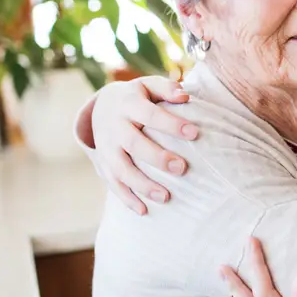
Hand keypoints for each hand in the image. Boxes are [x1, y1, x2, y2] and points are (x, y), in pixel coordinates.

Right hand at [91, 77, 197, 214]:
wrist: (102, 107)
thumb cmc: (139, 97)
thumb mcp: (149, 85)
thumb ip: (166, 89)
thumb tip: (186, 96)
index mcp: (128, 104)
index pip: (150, 114)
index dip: (171, 124)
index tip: (195, 133)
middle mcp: (115, 127)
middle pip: (134, 144)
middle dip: (157, 158)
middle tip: (183, 168)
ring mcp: (107, 148)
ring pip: (121, 169)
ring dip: (142, 185)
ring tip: (166, 197)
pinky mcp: (104, 165)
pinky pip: (113, 184)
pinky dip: (127, 198)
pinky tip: (144, 211)